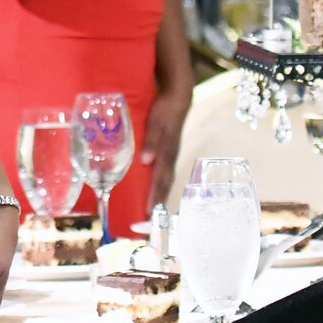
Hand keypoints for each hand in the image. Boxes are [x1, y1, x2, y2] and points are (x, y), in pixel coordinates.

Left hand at [140, 90, 190, 209]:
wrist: (177, 100)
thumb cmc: (164, 112)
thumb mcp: (155, 124)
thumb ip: (151, 141)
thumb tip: (146, 161)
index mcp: (166, 155)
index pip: (160, 181)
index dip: (154, 196)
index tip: (148, 212)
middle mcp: (170, 160)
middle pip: (163, 186)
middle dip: (156, 203)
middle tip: (147, 221)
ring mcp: (170, 157)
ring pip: (165, 181)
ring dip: (158, 196)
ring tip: (150, 213)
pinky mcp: (168, 154)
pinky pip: (164, 174)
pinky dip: (159, 185)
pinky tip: (152, 191)